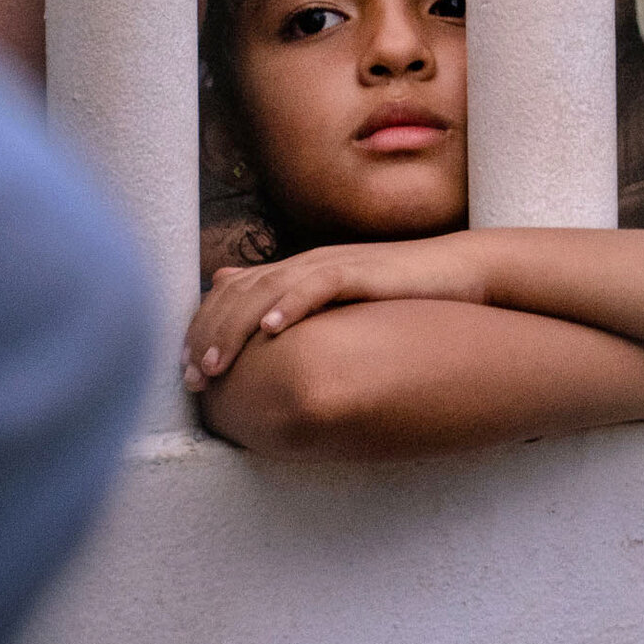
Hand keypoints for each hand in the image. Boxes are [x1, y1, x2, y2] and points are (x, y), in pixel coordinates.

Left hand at [182, 233, 491, 389]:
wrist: (459, 273)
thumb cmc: (400, 299)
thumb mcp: (340, 310)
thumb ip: (297, 312)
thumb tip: (263, 326)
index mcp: (296, 274)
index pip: (231, 295)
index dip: (203, 330)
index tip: (185, 373)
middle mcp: (305, 265)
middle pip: (238, 295)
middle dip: (208, 337)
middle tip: (191, 379)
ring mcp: (331, 265)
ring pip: (267, 291)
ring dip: (236, 329)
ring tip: (215, 366)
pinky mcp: (361, 271)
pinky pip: (318, 285)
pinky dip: (291, 305)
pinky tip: (272, 330)